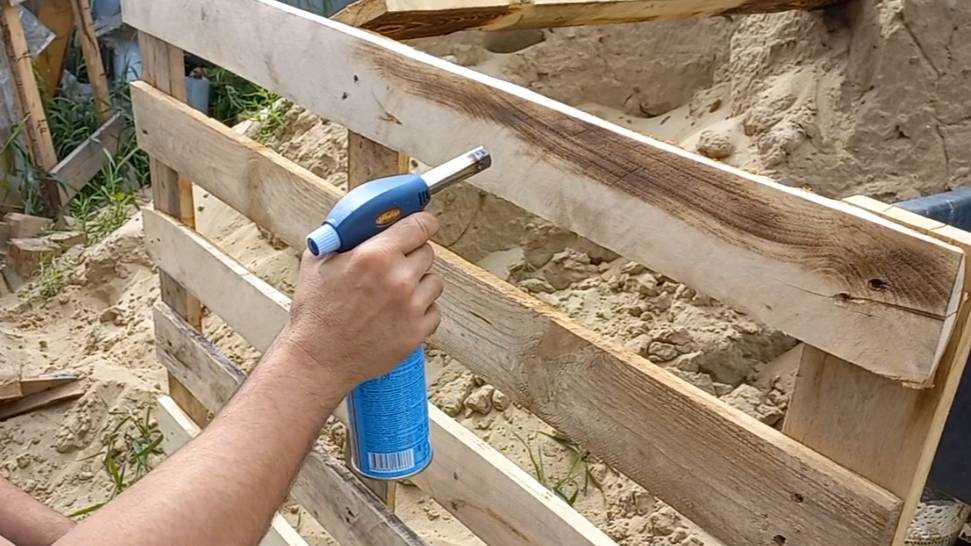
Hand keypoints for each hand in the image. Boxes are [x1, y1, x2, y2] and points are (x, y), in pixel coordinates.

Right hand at [279, 212, 442, 389]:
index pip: (420, 225)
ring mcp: (411, 307)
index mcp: (376, 256)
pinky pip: (434, 310)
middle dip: (412, 255)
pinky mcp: (417, 332)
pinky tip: (398, 314)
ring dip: (419, 283)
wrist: (318, 359)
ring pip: (434, 281)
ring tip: (394, 293)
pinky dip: (421, 311)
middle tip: (395, 265)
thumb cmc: (316, 313)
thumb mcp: (318, 261)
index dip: (422, 223)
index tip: (422, 225)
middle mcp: (399, 279)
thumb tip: (360, 222)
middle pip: (428, 252)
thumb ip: (343, 236)